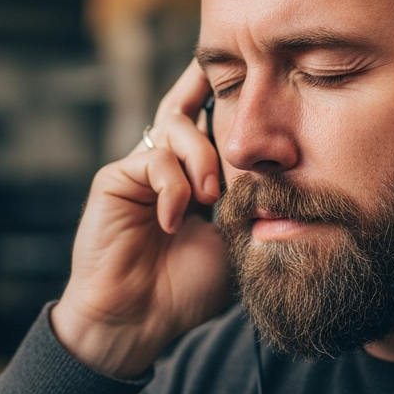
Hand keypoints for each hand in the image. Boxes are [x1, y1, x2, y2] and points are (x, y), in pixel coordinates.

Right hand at [52, 60, 229, 377]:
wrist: (138, 323)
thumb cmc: (185, 291)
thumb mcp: (232, 242)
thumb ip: (246, 204)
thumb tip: (279, 170)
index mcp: (192, 179)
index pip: (210, 126)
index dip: (228, 97)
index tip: (255, 70)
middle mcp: (164, 167)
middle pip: (189, 108)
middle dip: (216, 96)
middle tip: (243, 103)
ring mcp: (138, 171)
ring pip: (176, 128)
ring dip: (201, 157)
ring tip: (210, 195)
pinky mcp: (114, 180)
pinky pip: (153, 159)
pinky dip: (172, 187)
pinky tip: (175, 220)